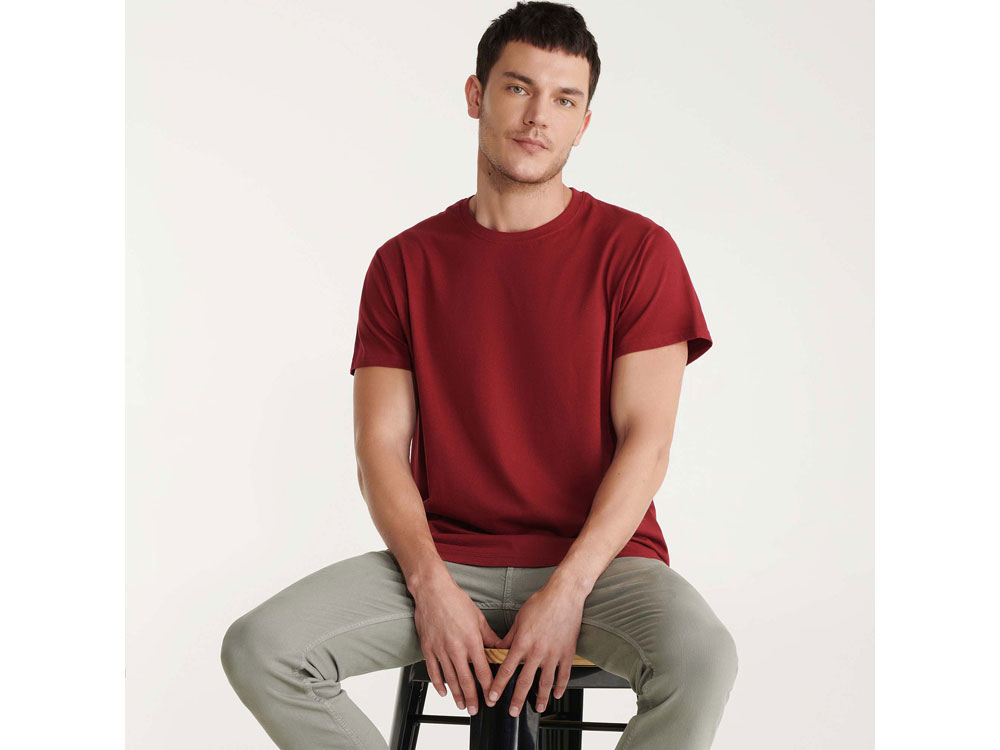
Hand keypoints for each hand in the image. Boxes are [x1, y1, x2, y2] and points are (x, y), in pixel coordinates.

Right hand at [411, 572, 503, 715]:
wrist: (432, 591)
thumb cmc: (455, 600)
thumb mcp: (478, 617)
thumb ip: (489, 637)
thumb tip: (500, 649)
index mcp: (472, 640)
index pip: (482, 670)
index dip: (488, 687)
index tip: (491, 697)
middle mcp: (456, 648)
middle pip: (466, 680)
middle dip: (472, 698)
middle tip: (475, 710)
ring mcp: (440, 649)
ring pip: (450, 678)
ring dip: (457, 695)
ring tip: (461, 705)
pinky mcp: (428, 647)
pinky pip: (433, 670)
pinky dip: (438, 684)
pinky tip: (443, 692)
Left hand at [485, 579, 585, 716]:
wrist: (564, 595)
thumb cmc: (541, 603)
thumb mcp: (519, 619)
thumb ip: (509, 637)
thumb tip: (499, 649)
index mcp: (522, 642)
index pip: (506, 669)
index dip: (498, 685)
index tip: (493, 697)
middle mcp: (537, 651)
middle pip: (525, 681)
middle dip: (517, 699)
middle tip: (512, 711)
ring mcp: (554, 653)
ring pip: (546, 682)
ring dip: (541, 698)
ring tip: (539, 708)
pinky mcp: (567, 652)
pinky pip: (564, 674)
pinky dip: (561, 686)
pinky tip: (557, 694)